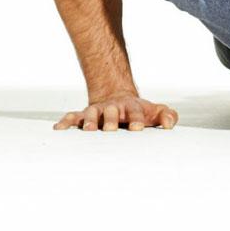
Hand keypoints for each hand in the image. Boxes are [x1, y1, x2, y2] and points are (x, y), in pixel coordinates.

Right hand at [53, 93, 178, 131]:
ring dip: (89, 121)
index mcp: (131, 107)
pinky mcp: (84, 116)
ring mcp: (97, 111)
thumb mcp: (156, 112)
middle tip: (111, 129)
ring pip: (91, 114)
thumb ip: (168, 116)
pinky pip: (73, 117)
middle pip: (111, 111)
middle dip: (111, 119)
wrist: (119, 100)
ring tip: (88, 130)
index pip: (135, 111)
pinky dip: (66, 121)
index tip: (138, 128)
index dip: (137, 118)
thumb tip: (170, 124)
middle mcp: (112, 108)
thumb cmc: (140, 111)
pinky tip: (59, 128)